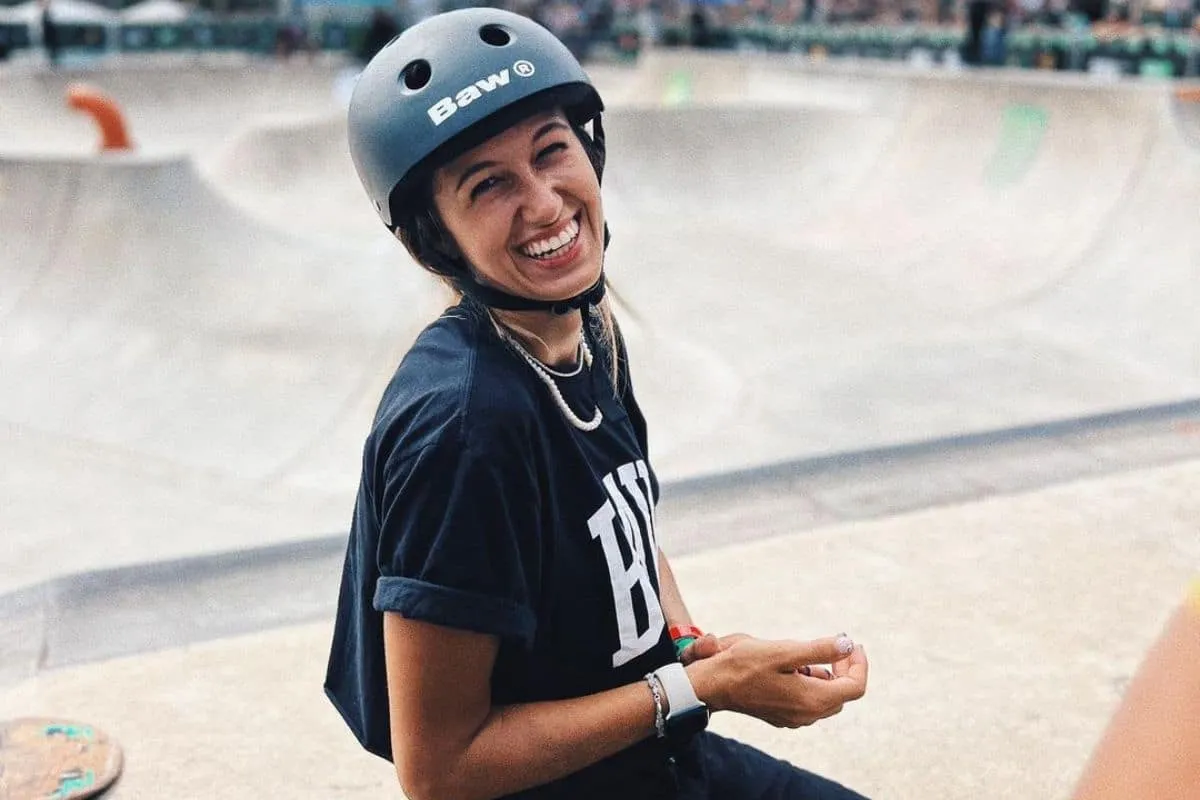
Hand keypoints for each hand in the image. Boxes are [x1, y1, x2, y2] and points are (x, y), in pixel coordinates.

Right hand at [686, 635, 867, 728]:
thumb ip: (820, 650)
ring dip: (825, 676)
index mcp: (812, 699)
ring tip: (807, 654)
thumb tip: (848, 645)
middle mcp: (807, 715)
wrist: (710, 685)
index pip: (855, 687)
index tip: (851, 642)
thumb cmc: (743, 665)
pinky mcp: (781, 716)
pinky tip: (793, 667)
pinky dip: (810, 683)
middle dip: (844, 669)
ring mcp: (793, 718)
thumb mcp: (783, 651)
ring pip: (825, 699)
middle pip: (842, 695)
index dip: (859, 663)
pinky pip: (808, 702)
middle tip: (836, 645)